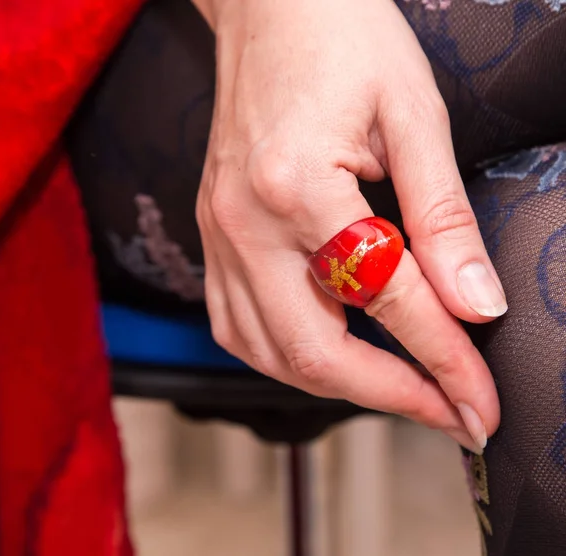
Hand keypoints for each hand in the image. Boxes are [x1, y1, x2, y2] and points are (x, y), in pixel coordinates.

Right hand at [193, 0, 504, 451]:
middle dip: (389, 396)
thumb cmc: (339, 36)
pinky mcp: (214, 236)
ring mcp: (220, 234)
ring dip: (335, 383)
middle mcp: (245, 223)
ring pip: (267, 352)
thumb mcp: (413, 115)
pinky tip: (321, 350)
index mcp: (296, 186)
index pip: (387, 300)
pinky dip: (285, 356)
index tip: (478, 402)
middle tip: (447, 411)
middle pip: (313, 350)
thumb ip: (442, 218)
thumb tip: (475, 302)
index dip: (443, 360)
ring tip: (393, 387)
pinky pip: (235, 324)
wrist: (270, 5)